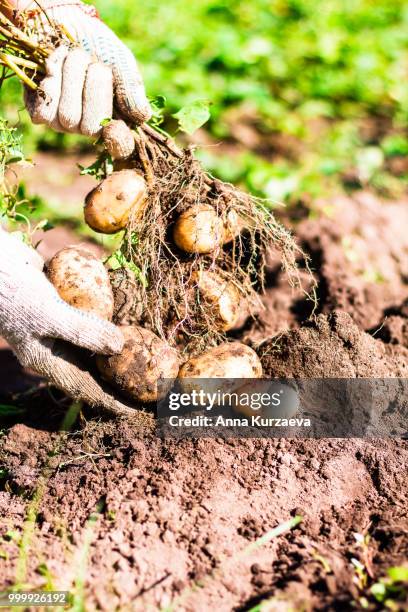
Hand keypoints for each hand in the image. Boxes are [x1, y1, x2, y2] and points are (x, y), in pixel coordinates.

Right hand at [0, 228, 136, 416]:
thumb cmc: (16, 293)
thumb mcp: (50, 315)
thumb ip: (84, 331)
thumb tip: (120, 347)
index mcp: (47, 360)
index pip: (85, 388)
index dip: (110, 401)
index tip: (135, 410)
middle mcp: (54, 347)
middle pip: (92, 370)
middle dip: (117, 378)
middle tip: (147, 384)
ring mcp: (58, 327)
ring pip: (92, 344)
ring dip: (114, 349)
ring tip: (143, 356)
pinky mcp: (62, 306)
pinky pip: (89, 318)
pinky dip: (107, 321)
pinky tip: (126, 319)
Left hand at [20, 0, 150, 136]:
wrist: (61, 24)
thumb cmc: (96, 45)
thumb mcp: (120, 61)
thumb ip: (131, 87)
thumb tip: (143, 116)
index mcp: (115, 119)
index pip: (120, 146)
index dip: (118, 142)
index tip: (114, 129)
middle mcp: (90, 127)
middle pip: (90, 126)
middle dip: (92, 86)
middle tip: (92, 64)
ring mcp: (64, 124)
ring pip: (67, 116)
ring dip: (71, 78)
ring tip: (72, 60)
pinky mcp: (41, 114)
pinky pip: (46, 112)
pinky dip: (51, 82)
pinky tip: (53, 69)